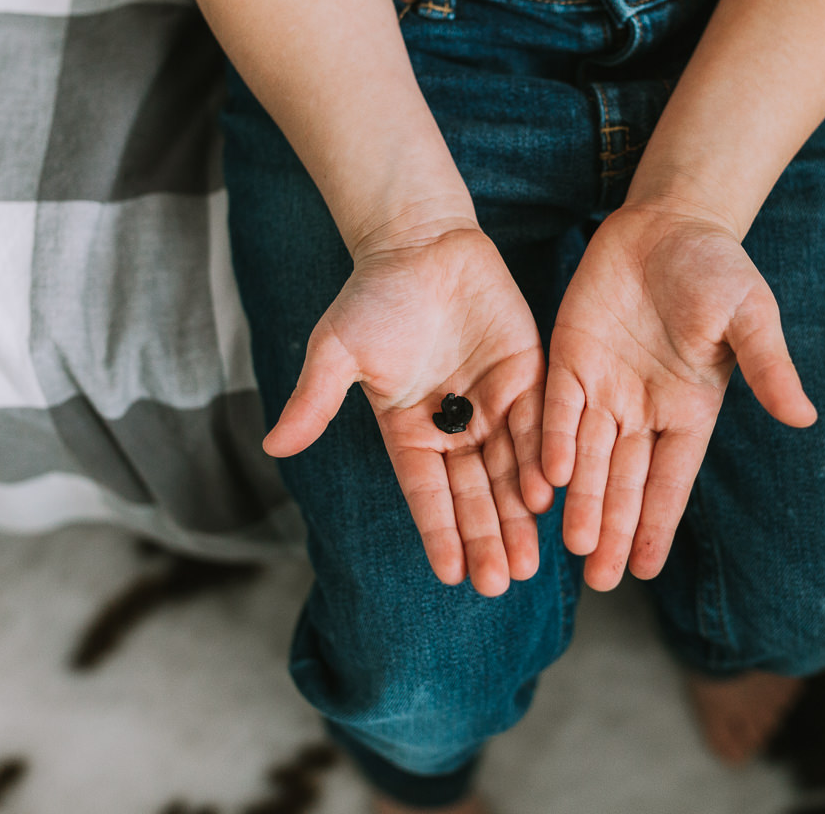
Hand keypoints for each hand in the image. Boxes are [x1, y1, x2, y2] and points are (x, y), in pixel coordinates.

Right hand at [263, 223, 546, 596]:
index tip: (453, 575)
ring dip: (520, 516)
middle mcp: (454, 427)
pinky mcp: (527, 376)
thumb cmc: (374, 296)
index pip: (427, 494)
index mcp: (409, 431)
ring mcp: (494, 404)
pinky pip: (539, 426)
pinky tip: (551, 496)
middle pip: (474, 493)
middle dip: (488, 538)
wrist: (421, 241)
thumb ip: (315, 400)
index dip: (440, 533)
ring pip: (511, 470)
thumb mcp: (337, 350)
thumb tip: (273, 445)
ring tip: (530, 562)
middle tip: (502, 583)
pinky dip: (545, 460)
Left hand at [537, 203, 816, 590]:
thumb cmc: (717, 269)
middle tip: (601, 580)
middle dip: (613, 529)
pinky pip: (559, 410)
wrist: (668, 222)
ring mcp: (604, 387)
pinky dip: (554, 443)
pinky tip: (547, 480)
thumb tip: (803, 417)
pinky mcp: (570, 360)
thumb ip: (768, 367)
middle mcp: (643, 410)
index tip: (644, 570)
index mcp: (689, 410)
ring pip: (588, 457)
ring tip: (574, 549)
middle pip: (625, 481)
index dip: (657, 523)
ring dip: (582, 501)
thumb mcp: (750, 315)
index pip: (671, 480)